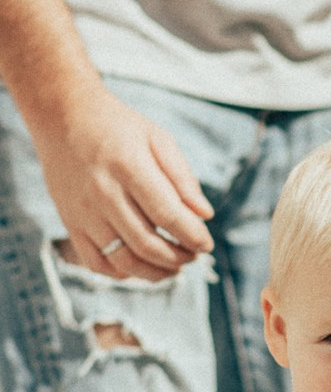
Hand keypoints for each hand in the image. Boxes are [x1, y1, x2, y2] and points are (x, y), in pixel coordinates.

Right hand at [33, 85, 214, 281]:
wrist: (62, 117)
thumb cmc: (118, 127)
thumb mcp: (157, 138)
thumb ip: (182, 177)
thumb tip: (205, 215)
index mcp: (127, 166)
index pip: (166, 214)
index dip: (192, 236)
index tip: (206, 244)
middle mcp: (102, 192)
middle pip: (146, 243)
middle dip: (178, 258)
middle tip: (193, 256)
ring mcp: (83, 212)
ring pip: (123, 261)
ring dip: (155, 273)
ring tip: (174, 268)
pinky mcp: (70, 223)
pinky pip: (97, 263)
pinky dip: (123, 273)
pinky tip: (142, 267)